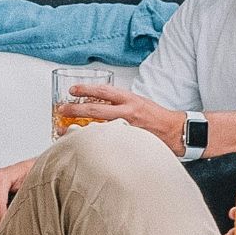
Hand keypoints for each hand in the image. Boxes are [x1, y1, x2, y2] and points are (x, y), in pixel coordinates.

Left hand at [58, 84, 184, 151]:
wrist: (174, 131)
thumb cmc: (155, 116)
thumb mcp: (137, 102)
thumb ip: (119, 102)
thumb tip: (99, 102)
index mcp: (129, 100)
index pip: (104, 91)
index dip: (86, 90)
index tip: (73, 90)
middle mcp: (127, 112)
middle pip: (96, 110)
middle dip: (75, 110)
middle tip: (62, 110)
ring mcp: (126, 129)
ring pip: (97, 128)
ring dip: (79, 129)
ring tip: (64, 131)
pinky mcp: (127, 142)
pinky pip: (106, 142)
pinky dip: (92, 142)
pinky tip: (82, 144)